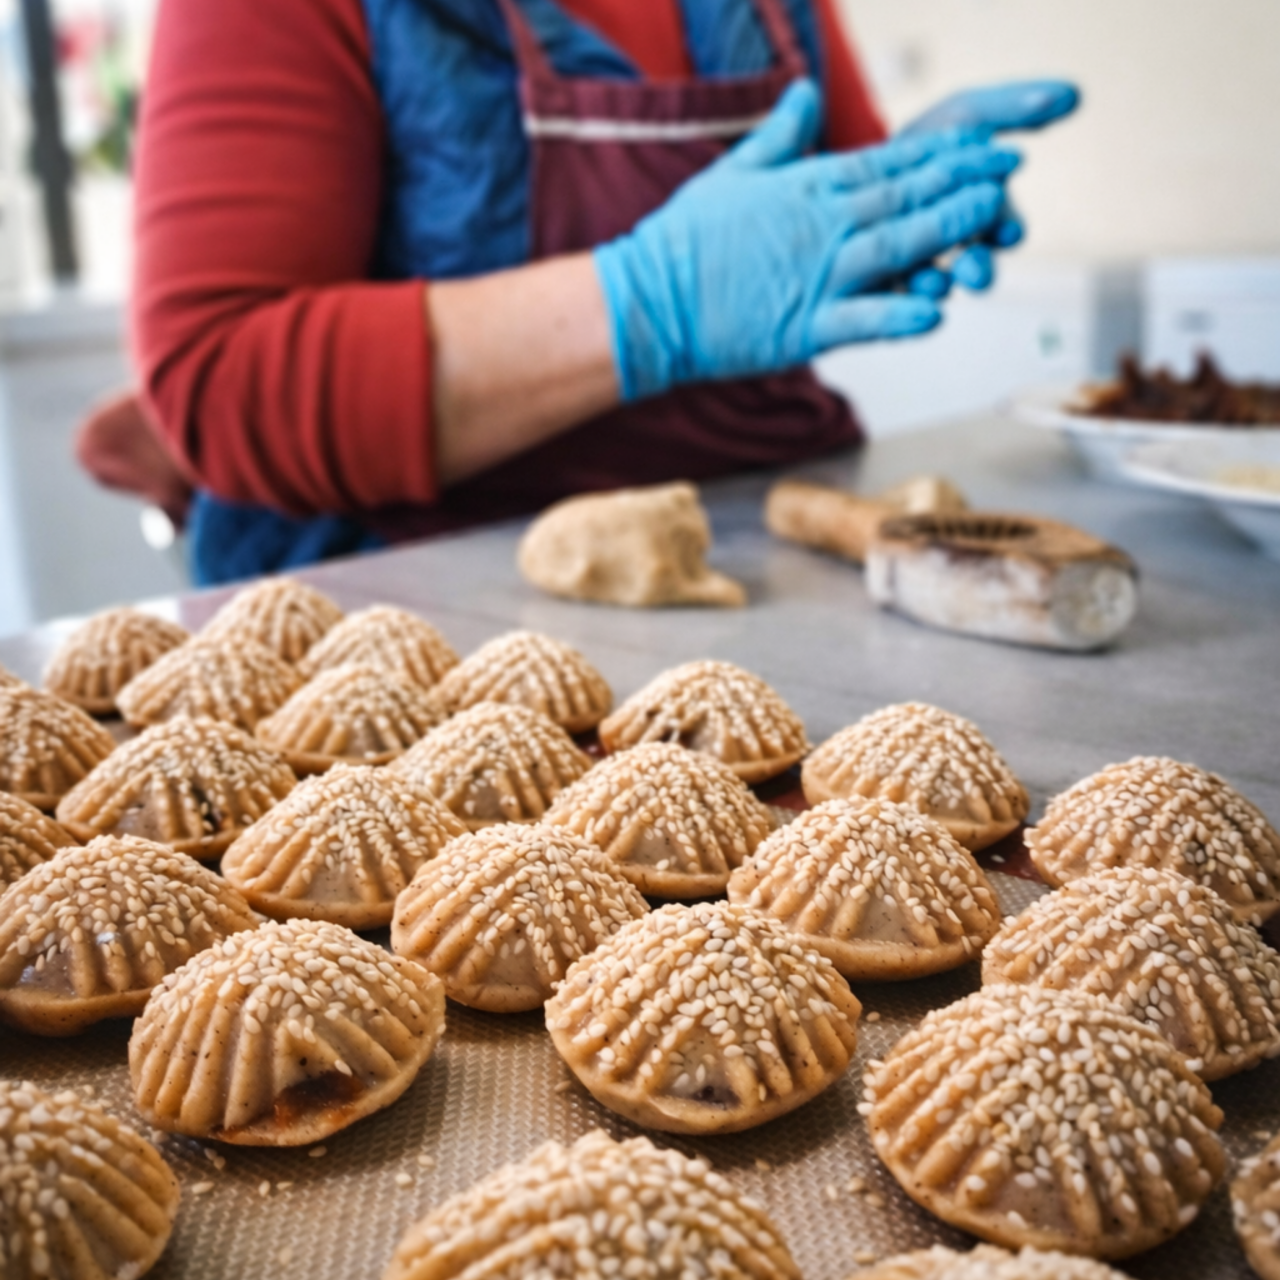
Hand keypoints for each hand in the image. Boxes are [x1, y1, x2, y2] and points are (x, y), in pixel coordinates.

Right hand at [593, 79, 1019, 400]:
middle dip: (963, 181)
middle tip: (1011, 168)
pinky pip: (863, 319)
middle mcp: (820, 227)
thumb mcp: (731, 175)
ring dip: (948, 229)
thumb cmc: (683, 243)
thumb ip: (780, 135)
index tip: (988, 143)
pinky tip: (937, 310)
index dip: (945, 154)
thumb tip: (808, 92)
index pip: (889, 163)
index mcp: (807, 189)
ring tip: (993, 217)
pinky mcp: (805, 327)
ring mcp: (816, 276)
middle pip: (904, 197)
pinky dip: (900, 314)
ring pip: (896, 247)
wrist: (646, 304)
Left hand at [901, 80, 1080, 294]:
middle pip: (974, 264)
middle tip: (977, 276)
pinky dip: (898, 295)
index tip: (1009, 232)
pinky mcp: (885, 285)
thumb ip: (1012, 107)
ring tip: (934, 284)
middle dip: (978, 269)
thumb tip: (1074, 94)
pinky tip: (895, 290)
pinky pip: (893, 298)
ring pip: (934, 285)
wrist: (862, 168)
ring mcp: (920, 268)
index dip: (1007, 229)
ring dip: (937, 286)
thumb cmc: (925, 145)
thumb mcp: (965, 116)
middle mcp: (956, 249)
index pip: (1003, 225)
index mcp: (984, 214)